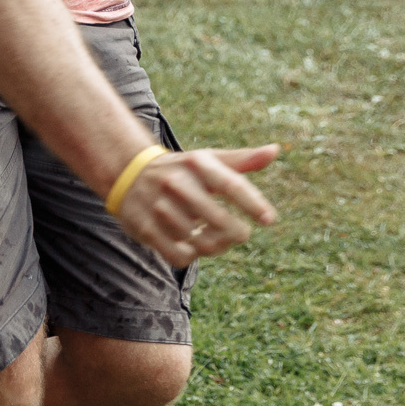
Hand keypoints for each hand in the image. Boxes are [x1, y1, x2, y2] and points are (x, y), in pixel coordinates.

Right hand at [113, 143, 280, 267]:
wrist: (128, 173)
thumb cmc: (181, 170)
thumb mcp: (208, 160)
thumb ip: (242, 160)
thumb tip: (275, 150)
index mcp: (197, 164)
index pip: (230, 185)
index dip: (253, 203)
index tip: (269, 219)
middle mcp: (177, 183)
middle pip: (219, 221)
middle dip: (236, 233)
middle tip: (240, 233)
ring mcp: (159, 207)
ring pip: (201, 243)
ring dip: (214, 246)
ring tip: (214, 238)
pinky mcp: (146, 228)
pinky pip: (180, 255)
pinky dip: (191, 255)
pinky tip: (192, 245)